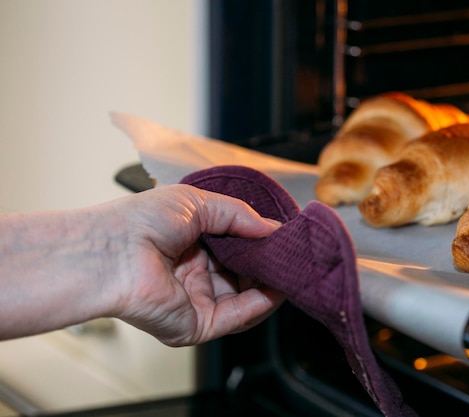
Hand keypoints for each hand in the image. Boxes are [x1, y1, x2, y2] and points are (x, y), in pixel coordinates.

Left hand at [107, 184, 285, 345]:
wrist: (112, 251)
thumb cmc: (140, 222)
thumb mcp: (198, 203)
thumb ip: (239, 215)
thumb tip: (273, 228)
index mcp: (189, 245)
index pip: (234, 248)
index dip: (258, 242)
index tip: (282, 235)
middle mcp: (193, 274)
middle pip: (243, 274)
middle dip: (268, 264)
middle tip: (291, 254)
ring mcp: (196, 301)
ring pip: (245, 298)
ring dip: (270, 285)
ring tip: (290, 269)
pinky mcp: (197, 324)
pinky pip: (237, 317)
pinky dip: (260, 304)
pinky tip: (277, 289)